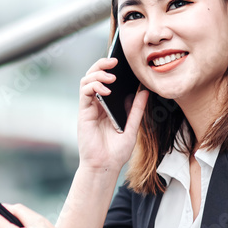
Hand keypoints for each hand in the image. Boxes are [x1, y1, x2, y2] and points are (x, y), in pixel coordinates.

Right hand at [78, 57, 149, 171]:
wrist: (106, 166)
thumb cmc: (117, 151)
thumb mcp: (132, 127)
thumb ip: (137, 109)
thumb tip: (144, 91)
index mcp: (108, 105)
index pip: (107, 80)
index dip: (112, 69)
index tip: (123, 62)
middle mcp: (97, 103)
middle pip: (94, 75)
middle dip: (102, 64)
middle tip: (115, 61)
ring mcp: (89, 107)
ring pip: (87, 80)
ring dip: (98, 74)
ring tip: (111, 77)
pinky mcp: (83, 112)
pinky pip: (84, 92)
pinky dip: (93, 86)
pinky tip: (105, 90)